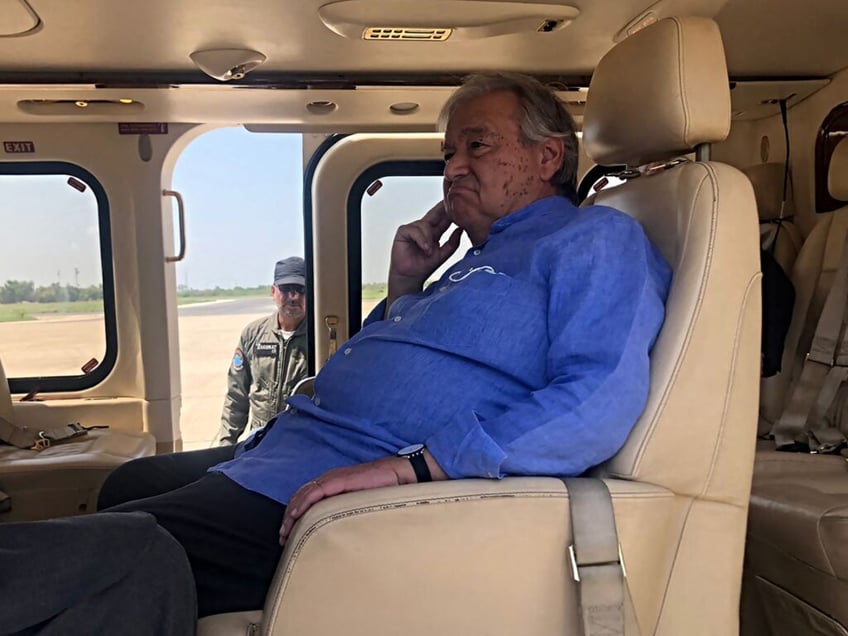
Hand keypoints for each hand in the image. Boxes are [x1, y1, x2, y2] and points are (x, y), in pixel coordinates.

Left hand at [279, 457, 406, 544]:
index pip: (306, 499)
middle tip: (283, 538)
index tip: (288, 534)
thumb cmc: (382, 491)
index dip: (294, 515)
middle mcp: (330, 480)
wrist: (399, 475)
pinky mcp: (340, 480)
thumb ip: (345, 512)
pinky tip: (296, 515)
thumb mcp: (359, 504)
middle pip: (300, 497)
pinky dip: (303, 503)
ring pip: (304, 495)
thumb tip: (335, 533)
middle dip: (288, 518)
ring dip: (292, 513)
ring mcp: (334, 479)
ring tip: (286, 531)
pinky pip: (316, 492)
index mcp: (333, 485)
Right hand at [387, 201, 462, 306]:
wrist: (410, 277)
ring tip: (428, 251)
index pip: (443, 219)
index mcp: (434, 232)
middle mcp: (423, 228)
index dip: (450, 212)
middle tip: (449, 202)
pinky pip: (414, 230)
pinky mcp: (403, 232)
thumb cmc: (424, 266)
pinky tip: (424, 248)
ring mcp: (413, 229)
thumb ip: (452, 242)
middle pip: (434, 214)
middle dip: (441, 209)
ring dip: (428, 238)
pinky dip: (421, 239)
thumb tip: (461, 229)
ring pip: (424, 224)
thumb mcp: (443, 254)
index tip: (459, 205)